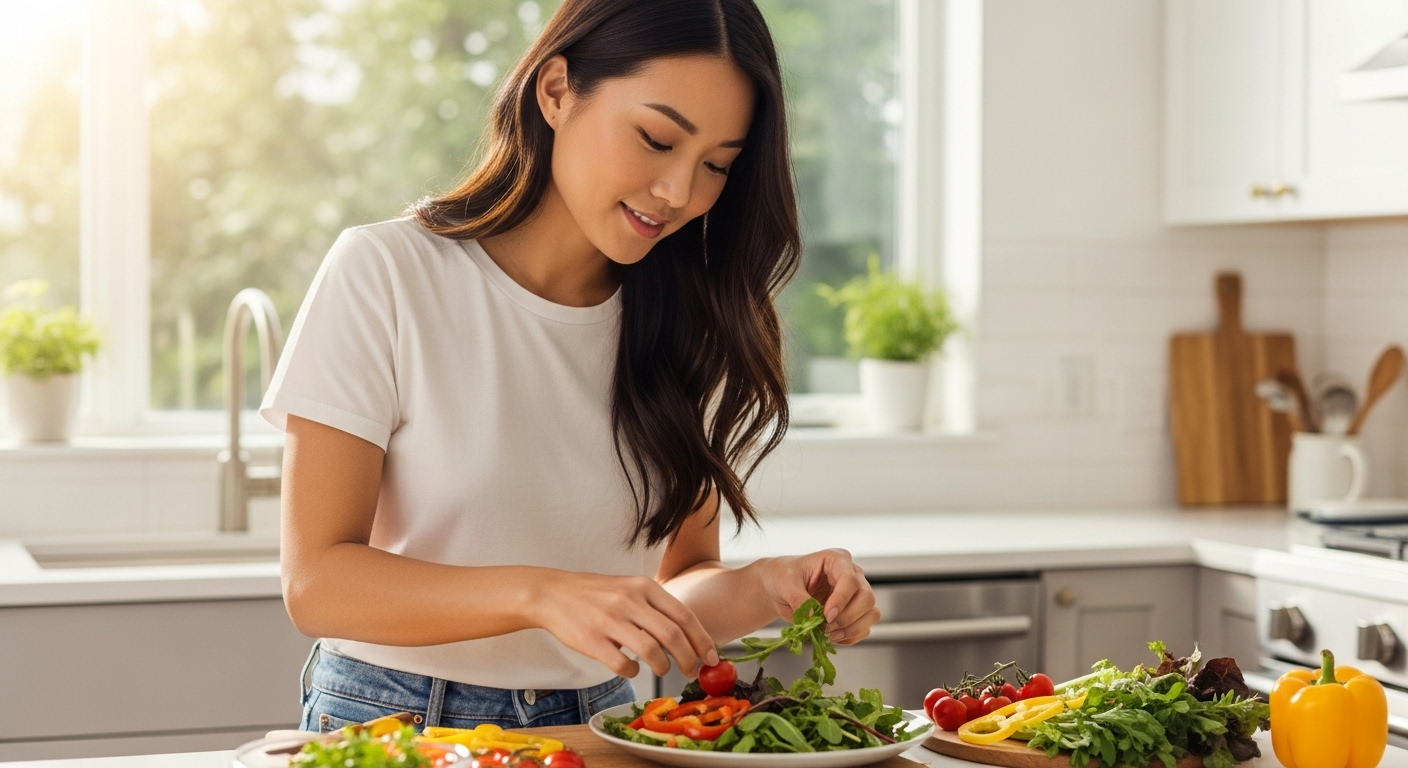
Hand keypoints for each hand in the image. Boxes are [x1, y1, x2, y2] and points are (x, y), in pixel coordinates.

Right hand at [530, 571, 719, 678]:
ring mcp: (610, 620)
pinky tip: (631, 668)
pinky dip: (633, 672)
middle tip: (691, 671)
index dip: (702, 639)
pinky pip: (622, 664)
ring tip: (662, 669)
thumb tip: (689, 636)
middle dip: (689, 659)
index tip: (711, 657)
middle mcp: (629, 600)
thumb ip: (656, 607)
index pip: (684, 615)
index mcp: (643, 586)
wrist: (552, 593)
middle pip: (672, 635)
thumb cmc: (595, 594)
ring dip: (663, 667)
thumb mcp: (629, 588)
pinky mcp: (592, 641)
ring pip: (651, 652)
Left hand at [761, 549, 878, 644]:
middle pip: (867, 597)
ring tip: (829, 634)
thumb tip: (814, 617)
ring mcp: (855, 595)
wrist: (778, 589)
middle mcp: (852, 576)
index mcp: (837, 560)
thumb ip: (800, 600)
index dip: (841, 600)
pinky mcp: (854, 613)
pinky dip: (850, 637)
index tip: (827, 616)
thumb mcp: (786, 584)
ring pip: (871, 614)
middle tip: (827, 627)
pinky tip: (832, 638)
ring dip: (852, 629)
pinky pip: (863, 628)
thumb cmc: (783, 577)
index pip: (850, 579)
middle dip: (848, 617)